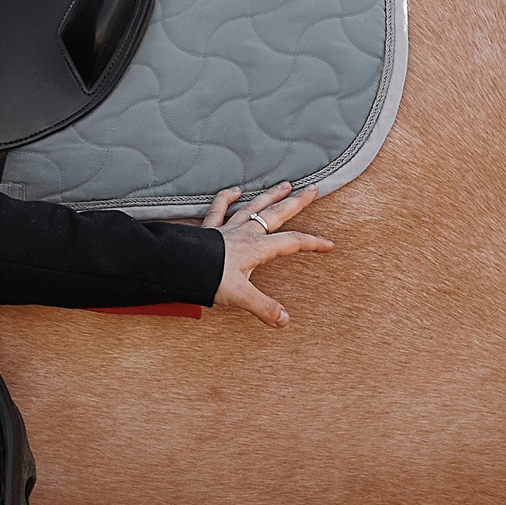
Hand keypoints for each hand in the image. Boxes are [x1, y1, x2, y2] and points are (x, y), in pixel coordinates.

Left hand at [201, 182, 332, 327]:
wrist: (176, 266)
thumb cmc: (207, 278)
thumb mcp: (240, 296)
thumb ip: (264, 307)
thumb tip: (285, 320)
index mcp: (257, 248)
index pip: (291, 242)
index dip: (312, 243)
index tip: (329, 245)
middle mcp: (244, 234)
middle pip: (276, 214)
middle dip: (296, 202)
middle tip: (313, 189)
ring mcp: (226, 228)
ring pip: (252, 207)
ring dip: (269, 196)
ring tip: (284, 184)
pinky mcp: (208, 229)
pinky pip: (218, 209)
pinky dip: (225, 198)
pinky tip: (233, 190)